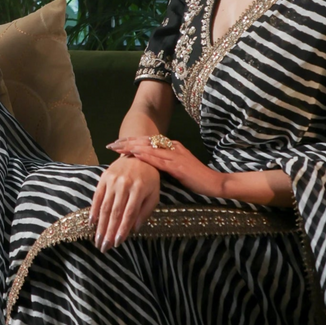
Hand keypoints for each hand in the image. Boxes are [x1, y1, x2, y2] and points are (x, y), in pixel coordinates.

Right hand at [89, 156, 160, 252]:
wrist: (138, 154)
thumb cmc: (149, 178)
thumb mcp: (154, 194)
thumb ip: (145, 211)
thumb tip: (134, 229)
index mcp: (139, 189)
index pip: (129, 213)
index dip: (122, 229)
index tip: (116, 243)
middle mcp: (124, 185)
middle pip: (115, 213)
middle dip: (108, 232)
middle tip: (103, 247)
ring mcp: (113, 181)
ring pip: (105, 207)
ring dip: (100, 225)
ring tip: (97, 239)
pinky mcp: (104, 177)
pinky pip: (97, 196)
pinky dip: (93, 210)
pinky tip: (91, 222)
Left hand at [108, 136, 223, 197]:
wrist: (214, 183)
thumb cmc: (196, 178)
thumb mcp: (178, 168)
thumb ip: (165, 163)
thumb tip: (148, 165)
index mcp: (172, 146)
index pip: (147, 141)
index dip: (131, 141)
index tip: (116, 143)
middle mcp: (172, 147)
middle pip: (145, 141)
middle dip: (127, 142)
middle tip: (111, 144)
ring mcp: (175, 155)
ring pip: (149, 148)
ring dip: (131, 147)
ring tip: (117, 148)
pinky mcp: (178, 166)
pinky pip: (158, 159)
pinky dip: (145, 156)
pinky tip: (134, 155)